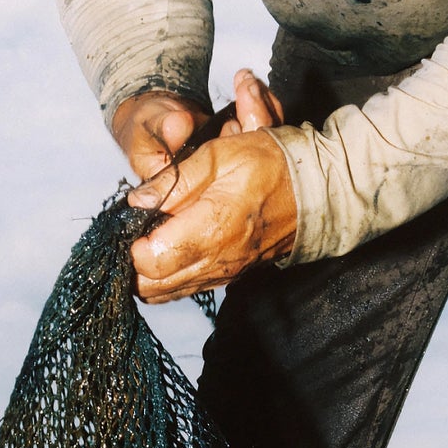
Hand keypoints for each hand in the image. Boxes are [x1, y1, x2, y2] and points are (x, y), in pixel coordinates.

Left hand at [127, 69, 295, 302]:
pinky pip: (188, 288)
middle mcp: (217, 261)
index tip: (134, 222)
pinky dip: (170, 277)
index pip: (150, 260)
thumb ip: (174, 180)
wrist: (317, 191)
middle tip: (135, 234)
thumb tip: (137, 200)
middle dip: (133, 263)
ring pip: (167, 293)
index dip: (131, 243)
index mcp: (211, 229)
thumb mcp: (219, 154)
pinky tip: (169, 250)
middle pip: (153, 285)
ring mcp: (225, 274)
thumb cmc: (270, 166)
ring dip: (150, 273)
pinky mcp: (231, 276)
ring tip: (149, 241)